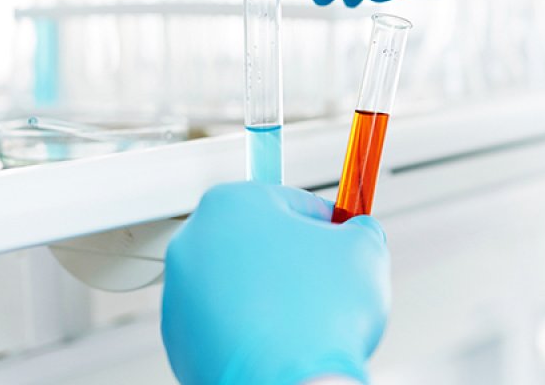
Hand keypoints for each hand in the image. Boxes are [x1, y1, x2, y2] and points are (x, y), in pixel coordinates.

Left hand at [161, 182, 389, 384]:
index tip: (341, 240)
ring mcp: (180, 295)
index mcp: (230, 204)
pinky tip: (281, 341)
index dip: (327, 225)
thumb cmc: (320, 316)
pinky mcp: (180, 341)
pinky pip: (227, 323)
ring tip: (305, 318)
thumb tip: (360, 233)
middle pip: (260, 242)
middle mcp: (193, 244)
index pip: (292, 202)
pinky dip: (252, 329)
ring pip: (241, 284)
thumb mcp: (364, 250)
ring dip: (272, 294)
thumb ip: (361, 229)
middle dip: (295, 260)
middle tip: (327, 283)